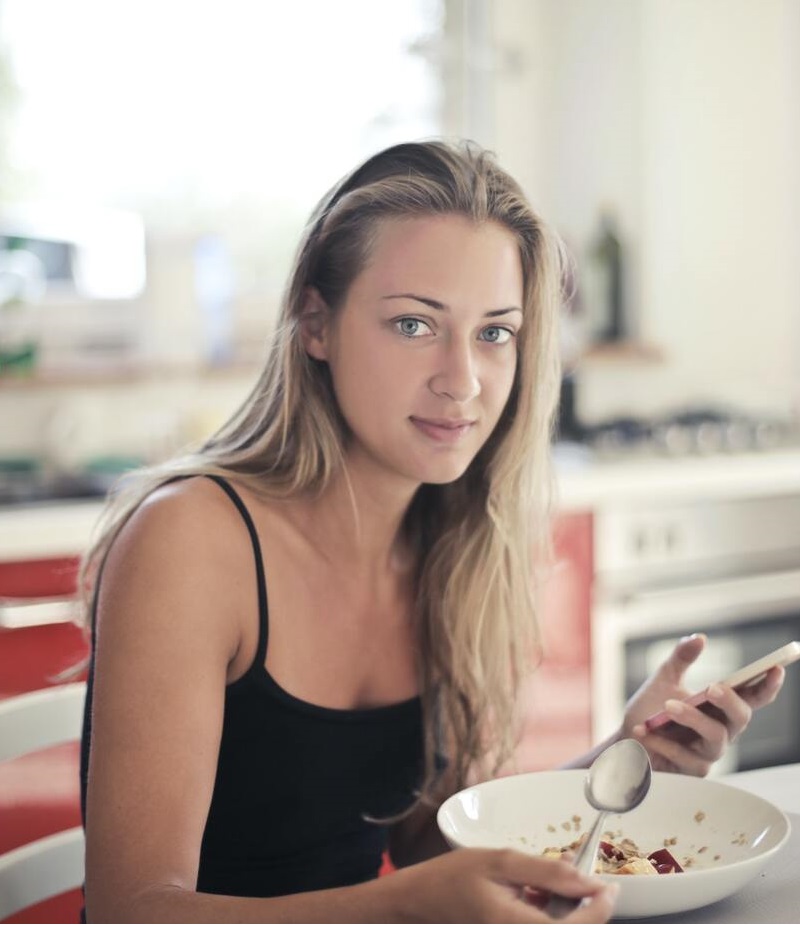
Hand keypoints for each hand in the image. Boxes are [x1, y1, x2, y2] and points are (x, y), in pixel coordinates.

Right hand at [397, 848, 617, 922]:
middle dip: (584, 909)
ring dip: (566, 912)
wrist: (418, 904)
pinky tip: (534, 893)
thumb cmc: (452, 878)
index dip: (600, 909)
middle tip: (580, 880)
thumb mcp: (500, 862)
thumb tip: (589, 881)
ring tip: (548, 881)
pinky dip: (548, 914)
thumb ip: (547, 872)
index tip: (609, 884)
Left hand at [622, 634, 784, 774]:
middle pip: (741, 717)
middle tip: (712, 687)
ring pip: (716, 737)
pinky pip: (686, 756)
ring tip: (667, 706)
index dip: (767, 685)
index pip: (752, 697)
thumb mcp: (663, 679)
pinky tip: (645, 731)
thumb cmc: (650, 711)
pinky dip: (663, 742)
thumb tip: (699, 638)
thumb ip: (681, 659)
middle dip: (730, 701)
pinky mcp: (693, 770)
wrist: (625, 739)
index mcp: (720, 706)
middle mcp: (722, 730)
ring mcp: (709, 752)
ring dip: (692, 718)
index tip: (775, 668)